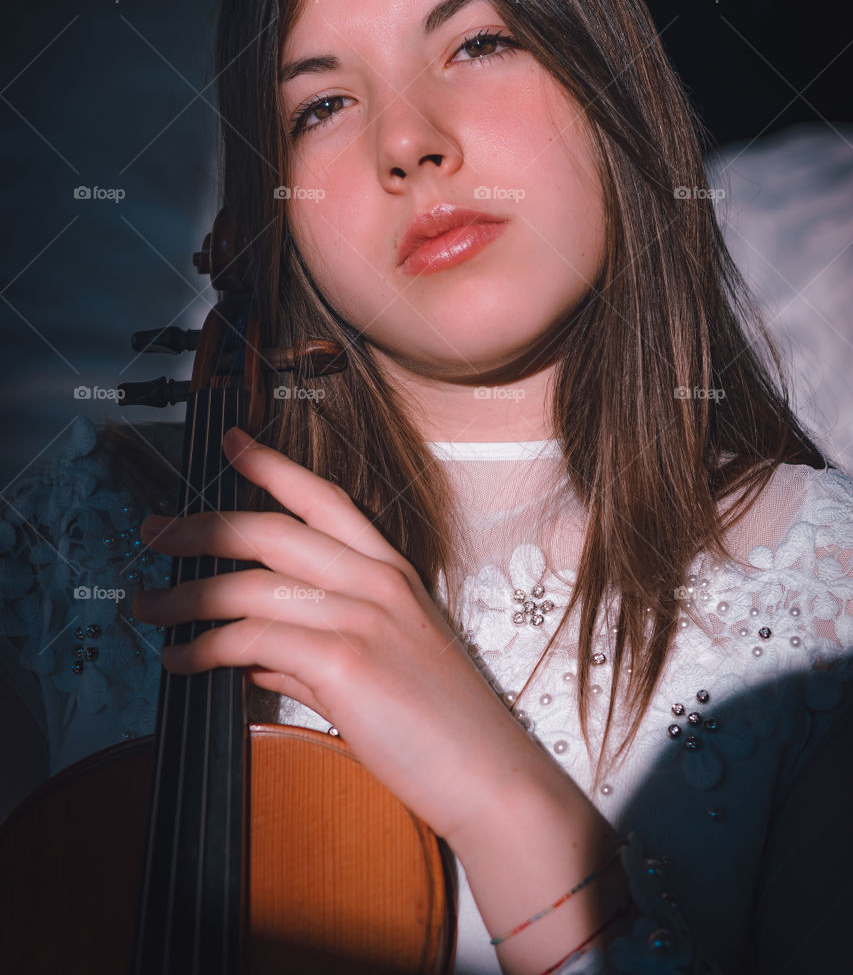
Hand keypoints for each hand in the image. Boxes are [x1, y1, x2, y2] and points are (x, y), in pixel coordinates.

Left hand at [132, 426, 545, 848]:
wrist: (491, 775)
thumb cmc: (444, 727)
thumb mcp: (384, 665)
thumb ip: (314, 652)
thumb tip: (254, 657)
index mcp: (390, 571)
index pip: (323, 499)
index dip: (272, 465)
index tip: (232, 442)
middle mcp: (376, 580)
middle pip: (270, 531)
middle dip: (202, 527)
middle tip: (155, 532)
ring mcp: (362, 615)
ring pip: (249, 584)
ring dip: (186, 596)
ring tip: (149, 608)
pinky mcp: (345, 659)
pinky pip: (252, 639)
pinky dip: (205, 648)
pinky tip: (183, 659)